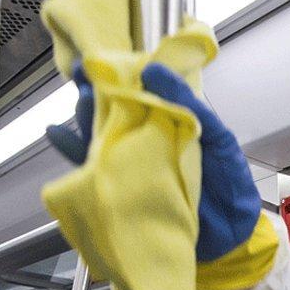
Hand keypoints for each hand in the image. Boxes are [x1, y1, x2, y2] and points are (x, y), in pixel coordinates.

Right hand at [45, 62, 262, 261]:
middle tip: (84, 76)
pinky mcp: (123, 186)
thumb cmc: (228, 180)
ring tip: (80, 101)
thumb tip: (155, 72)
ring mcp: (134, 162)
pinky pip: (93, 167)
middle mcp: (148, 139)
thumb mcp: (218, 138)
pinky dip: (72, 150)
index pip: (142, 92)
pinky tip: (57, 132)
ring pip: (100, 133)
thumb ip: (191, 106)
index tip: (105, 58)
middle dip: (96, 91)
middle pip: (115, 110)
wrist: (232, 232)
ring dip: (85, 116)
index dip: (122, 73)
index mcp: (171, 122)